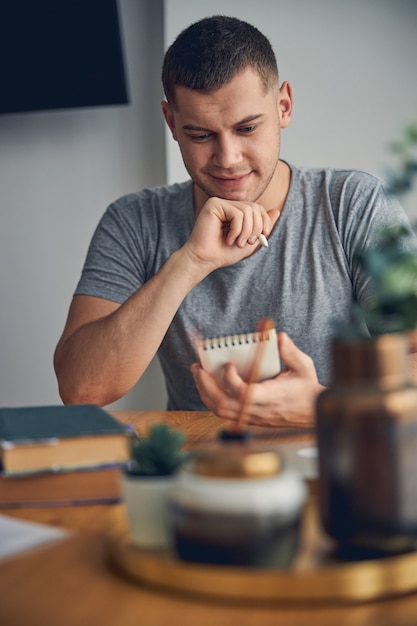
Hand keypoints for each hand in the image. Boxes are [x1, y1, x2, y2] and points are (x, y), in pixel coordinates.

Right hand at [184, 197, 279, 271]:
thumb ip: (262, 226)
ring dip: (246, 231)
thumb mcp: (249, 241)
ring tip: (236, 243)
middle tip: (246, 243)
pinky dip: (237, 230)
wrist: (205, 260)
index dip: (264, 221)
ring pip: (247, 211)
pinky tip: (228, 239)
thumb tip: (277, 210)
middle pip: (254, 208)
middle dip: (255, 228)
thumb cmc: (223, 253)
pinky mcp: (213, 205)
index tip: (262, 236)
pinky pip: (237, 214)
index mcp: (234, 211)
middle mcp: (227, 204)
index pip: (257, 208)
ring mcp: (220, 203)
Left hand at [190, 332, 324, 426]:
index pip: (244, 394)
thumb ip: (291, 352)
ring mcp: (251, 416)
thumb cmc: (306, 388)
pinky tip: (206, 384)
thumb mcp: (304, 367)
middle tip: (197, 367)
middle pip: (224, 404)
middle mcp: (258, 409)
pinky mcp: (247, 417)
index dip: (231, 381)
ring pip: (220, 410)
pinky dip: (211, 398)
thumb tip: (280, 337)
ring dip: (204, 392)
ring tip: (198, 373)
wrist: (310, 413)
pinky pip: (223, 412)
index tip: (228, 365)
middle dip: (206, 385)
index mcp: (271, 397)